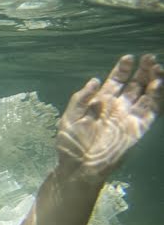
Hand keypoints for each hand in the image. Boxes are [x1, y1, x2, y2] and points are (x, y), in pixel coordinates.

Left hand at [57, 54, 161, 180]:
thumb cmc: (70, 144)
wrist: (79, 167)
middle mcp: (117, 108)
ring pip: (145, 95)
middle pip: (134, 85)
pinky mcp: (138, 129)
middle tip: (149, 58)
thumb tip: (95, 80)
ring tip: (157, 67)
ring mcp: (128, 118)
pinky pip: (151, 111)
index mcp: (100, 103)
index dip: (122, 70)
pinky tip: (157, 85)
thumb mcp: (69, 118)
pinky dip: (156, 98)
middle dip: (142, 71)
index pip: (115, 82)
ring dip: (152, 81)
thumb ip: (81, 98)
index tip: (129, 57)